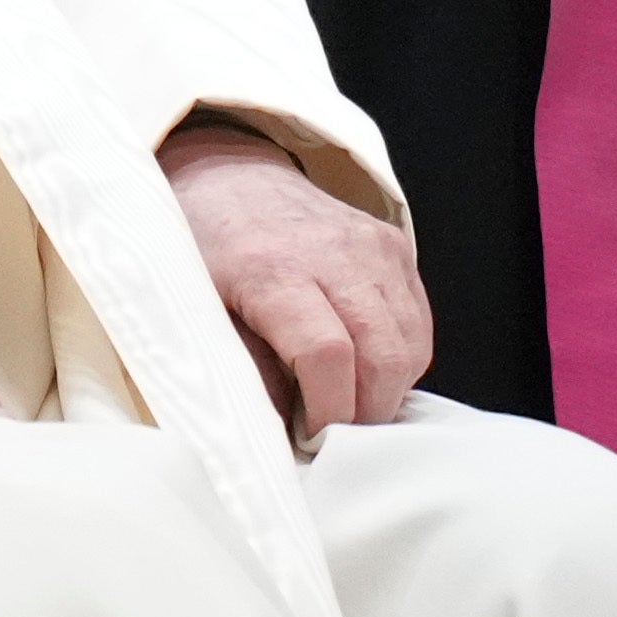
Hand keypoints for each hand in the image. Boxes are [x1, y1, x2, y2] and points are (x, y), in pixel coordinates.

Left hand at [161, 125, 428, 442]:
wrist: (230, 179)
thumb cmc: (204, 251)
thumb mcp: (199, 312)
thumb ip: (244, 372)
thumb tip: (283, 437)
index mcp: (272, 269)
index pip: (328, 354)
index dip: (328, 411)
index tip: (310, 437)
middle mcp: (333, 252)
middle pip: (382, 356)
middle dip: (366, 412)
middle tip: (334, 432)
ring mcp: (373, 246)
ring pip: (410, 345)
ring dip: (387, 390)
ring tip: (346, 402)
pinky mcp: (396, 247)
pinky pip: (418, 324)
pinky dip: (400, 359)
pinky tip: (363, 367)